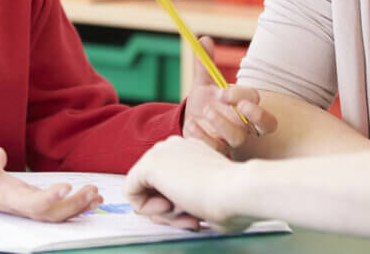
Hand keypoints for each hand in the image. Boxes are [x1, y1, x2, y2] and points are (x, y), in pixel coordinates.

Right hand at [0, 146, 101, 220]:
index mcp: (6, 197)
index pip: (31, 204)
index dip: (49, 199)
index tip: (66, 185)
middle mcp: (19, 206)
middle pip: (50, 214)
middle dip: (73, 206)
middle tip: (93, 191)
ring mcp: (26, 204)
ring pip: (55, 214)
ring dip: (78, 207)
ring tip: (97, 195)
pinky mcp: (31, 199)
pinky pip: (55, 208)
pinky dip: (75, 204)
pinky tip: (91, 197)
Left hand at [125, 135, 255, 231]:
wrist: (238, 190)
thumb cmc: (235, 200)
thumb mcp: (209, 198)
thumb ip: (191, 201)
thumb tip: (173, 211)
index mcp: (192, 152)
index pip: (169, 183)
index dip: (179, 208)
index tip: (196, 219)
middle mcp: (175, 147)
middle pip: (154, 187)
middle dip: (169, 212)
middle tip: (191, 221)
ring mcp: (161, 152)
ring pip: (143, 190)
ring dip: (161, 212)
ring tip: (186, 215)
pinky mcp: (149, 163)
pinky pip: (131, 192)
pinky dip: (146, 208)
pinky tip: (169, 207)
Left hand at [182, 36, 277, 153]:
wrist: (191, 124)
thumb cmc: (206, 103)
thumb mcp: (204, 84)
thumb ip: (206, 65)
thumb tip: (204, 40)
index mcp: (245, 104)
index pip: (254, 99)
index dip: (241, 95)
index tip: (222, 92)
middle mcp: (246, 124)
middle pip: (268, 124)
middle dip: (257, 115)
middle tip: (240, 106)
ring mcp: (233, 140)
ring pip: (239, 139)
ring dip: (223, 124)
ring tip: (205, 112)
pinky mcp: (219, 152)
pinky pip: (217, 150)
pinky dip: (204, 137)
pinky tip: (193, 125)